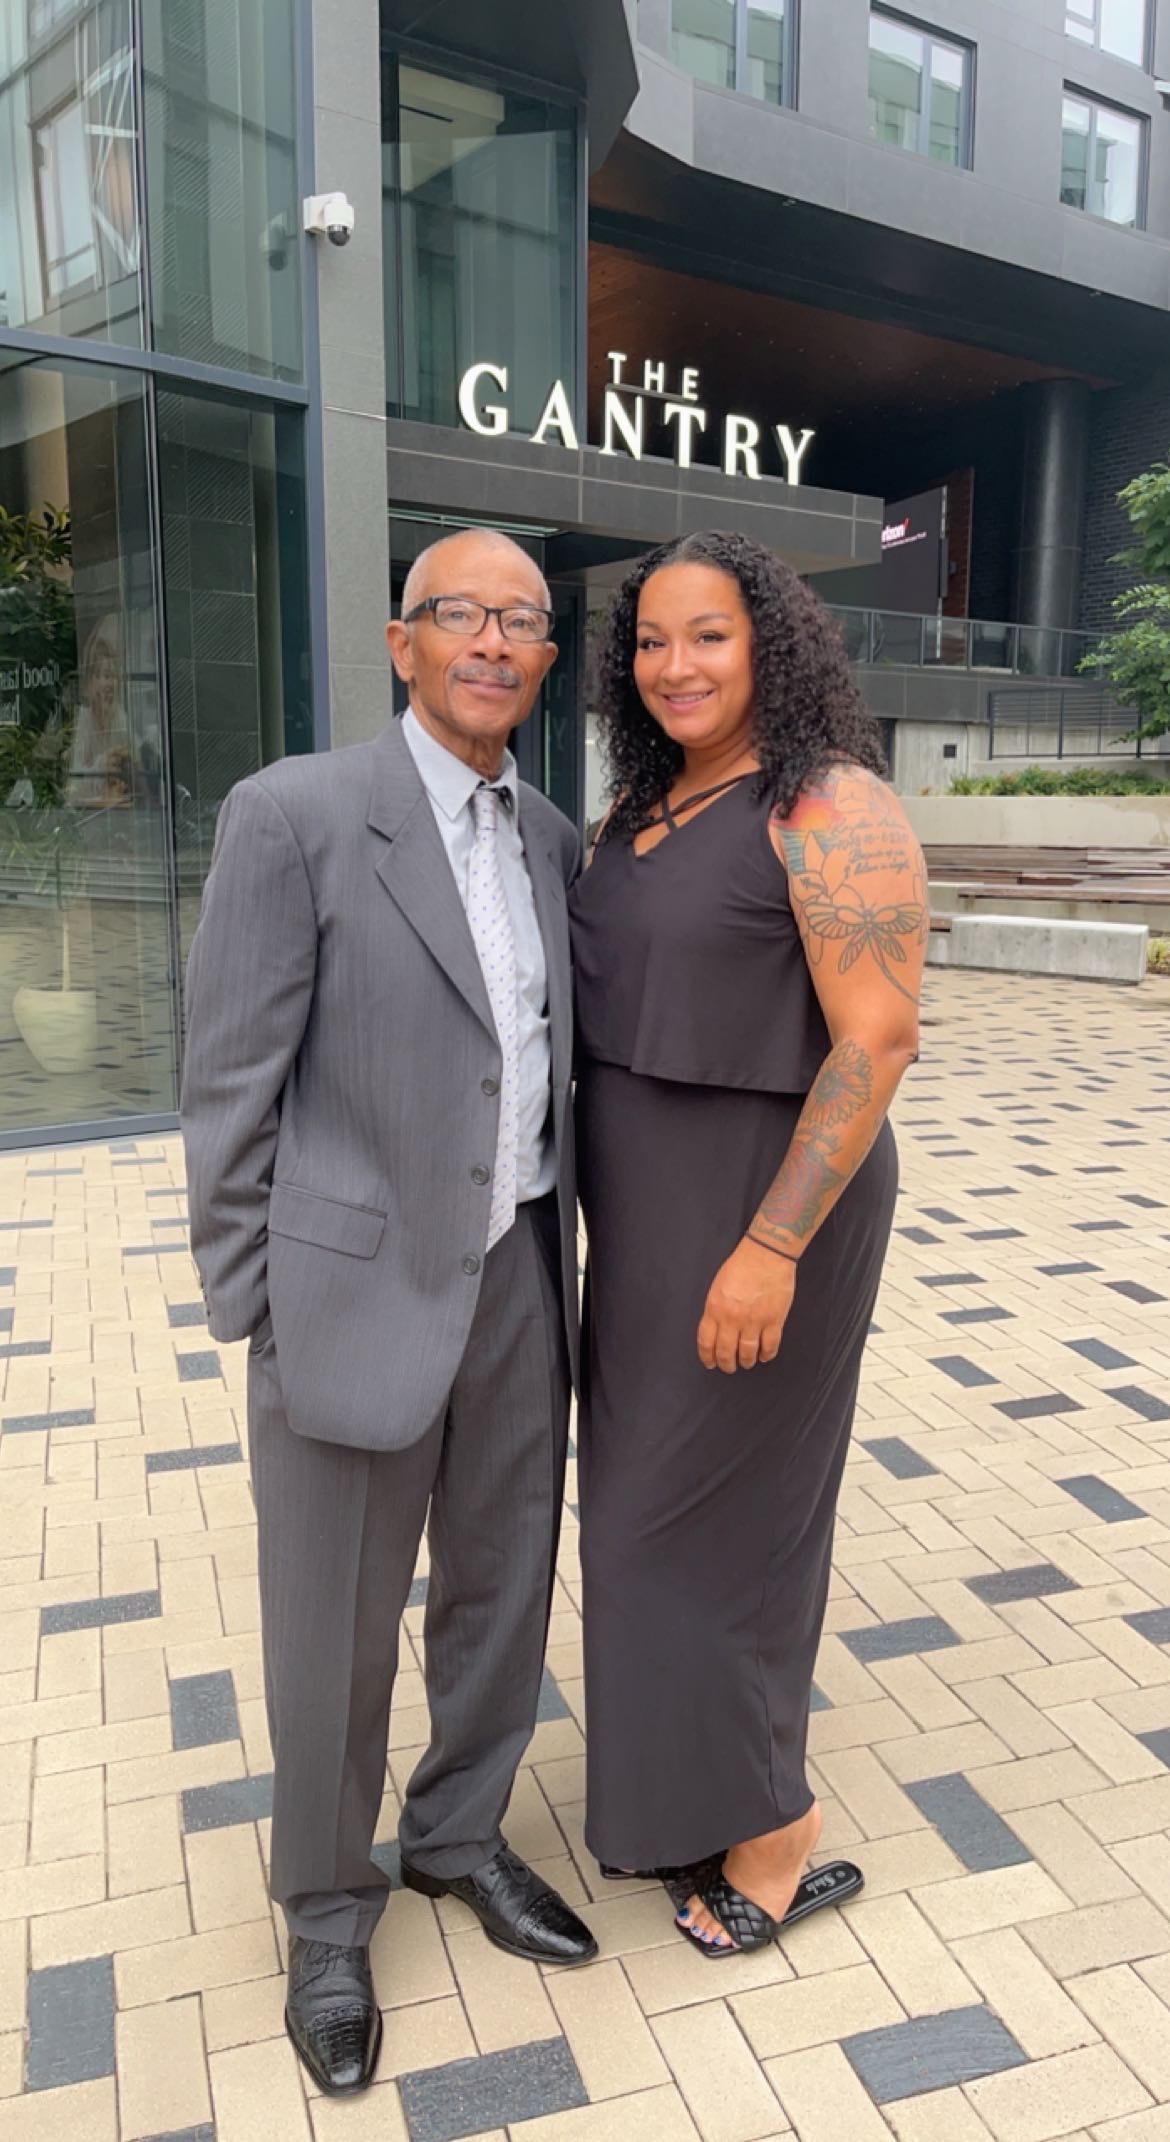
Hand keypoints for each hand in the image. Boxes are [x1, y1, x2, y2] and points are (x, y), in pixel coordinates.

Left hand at [697, 1237, 797, 1374]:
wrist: (766, 1254)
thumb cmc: (742, 1265)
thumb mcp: (718, 1286)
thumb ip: (715, 1309)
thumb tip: (715, 1330)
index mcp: (715, 1308)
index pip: (706, 1342)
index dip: (707, 1357)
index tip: (710, 1363)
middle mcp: (732, 1318)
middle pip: (725, 1352)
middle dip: (726, 1364)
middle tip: (728, 1367)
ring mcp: (754, 1320)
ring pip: (747, 1353)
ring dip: (746, 1361)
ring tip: (746, 1362)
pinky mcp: (774, 1320)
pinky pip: (769, 1346)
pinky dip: (766, 1355)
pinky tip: (764, 1355)